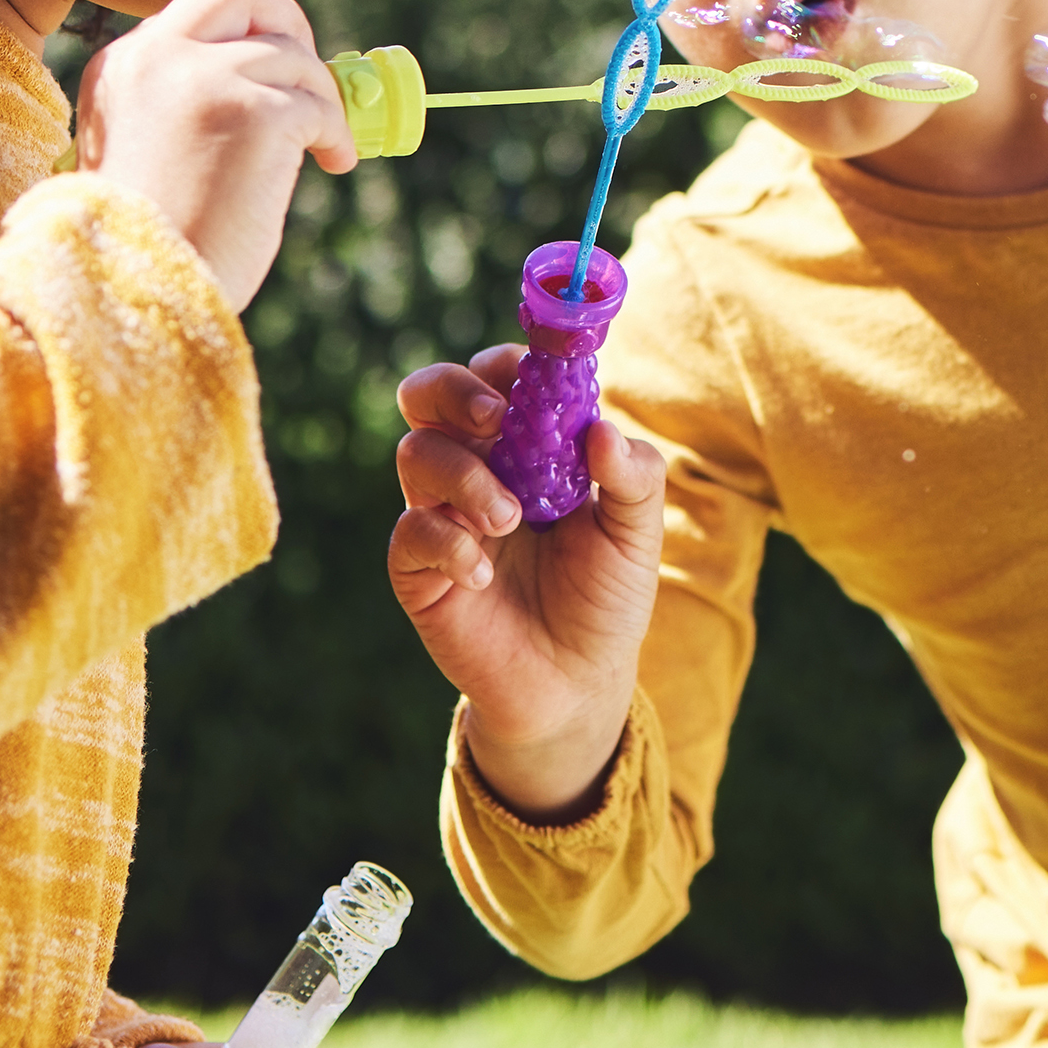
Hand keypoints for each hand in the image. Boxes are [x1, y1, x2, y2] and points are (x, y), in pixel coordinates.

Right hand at [76, 0, 354, 309]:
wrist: (136, 290)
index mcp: (123, 64)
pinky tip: (332, 163)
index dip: (248, 27)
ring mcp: (208, 78)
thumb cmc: (146, 240)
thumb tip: (265, 72)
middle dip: (289, 23)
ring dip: (321, 100)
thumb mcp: (143, 144)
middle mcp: (159, 55)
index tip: (273, 64)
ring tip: (323, 148)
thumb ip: (180, 98)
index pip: (200, 6)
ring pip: (294, 57)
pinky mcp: (257, 113)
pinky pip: (319, 104)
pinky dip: (336, 133)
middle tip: (309, 78)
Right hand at [387, 345, 667, 817]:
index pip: (497, 375)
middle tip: (494, 420)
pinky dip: (448, 543)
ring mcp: (441, 514)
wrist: (575, 683)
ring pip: (415, 453)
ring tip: (509, 520)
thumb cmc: (605, 597)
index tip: (532, 380)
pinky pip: (410, 531)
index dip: (506, 365)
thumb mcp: (636, 534)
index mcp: (524, 444)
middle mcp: (474, 466)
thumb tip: (601, 429)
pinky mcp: (418, 568)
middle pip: (429, 393)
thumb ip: (634, 477)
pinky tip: (482, 576)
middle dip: (453, 390)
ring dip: (463, 475)